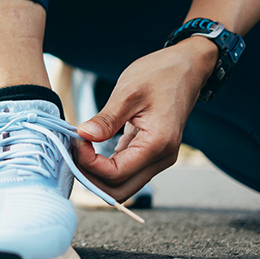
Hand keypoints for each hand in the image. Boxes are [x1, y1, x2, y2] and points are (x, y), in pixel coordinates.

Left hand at [74, 38, 216, 200]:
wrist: (186, 67)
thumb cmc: (159, 74)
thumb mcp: (128, 92)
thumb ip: (106, 119)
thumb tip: (82, 136)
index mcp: (158, 144)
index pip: (116, 174)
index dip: (89, 164)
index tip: (75, 142)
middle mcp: (162, 158)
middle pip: (119, 190)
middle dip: (91, 177)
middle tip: (73, 151)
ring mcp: (158, 158)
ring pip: (122, 185)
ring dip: (97, 174)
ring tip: (79, 149)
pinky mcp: (151, 153)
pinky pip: (125, 171)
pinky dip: (105, 166)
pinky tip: (90, 149)